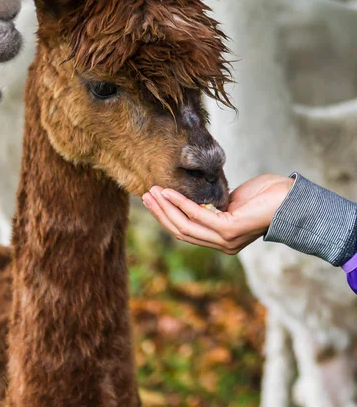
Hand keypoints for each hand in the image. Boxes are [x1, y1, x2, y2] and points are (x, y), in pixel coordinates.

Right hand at [142, 174, 294, 253]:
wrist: (293, 199)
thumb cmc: (267, 196)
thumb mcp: (232, 201)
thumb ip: (212, 204)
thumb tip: (192, 198)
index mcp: (222, 240)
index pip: (186, 231)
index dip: (166, 216)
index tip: (152, 199)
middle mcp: (223, 245)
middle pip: (181, 231)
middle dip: (161, 213)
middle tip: (145, 195)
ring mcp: (226, 241)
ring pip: (186, 226)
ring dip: (166, 208)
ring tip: (153, 192)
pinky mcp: (231, 231)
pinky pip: (198, 217)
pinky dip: (181, 204)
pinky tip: (170, 192)